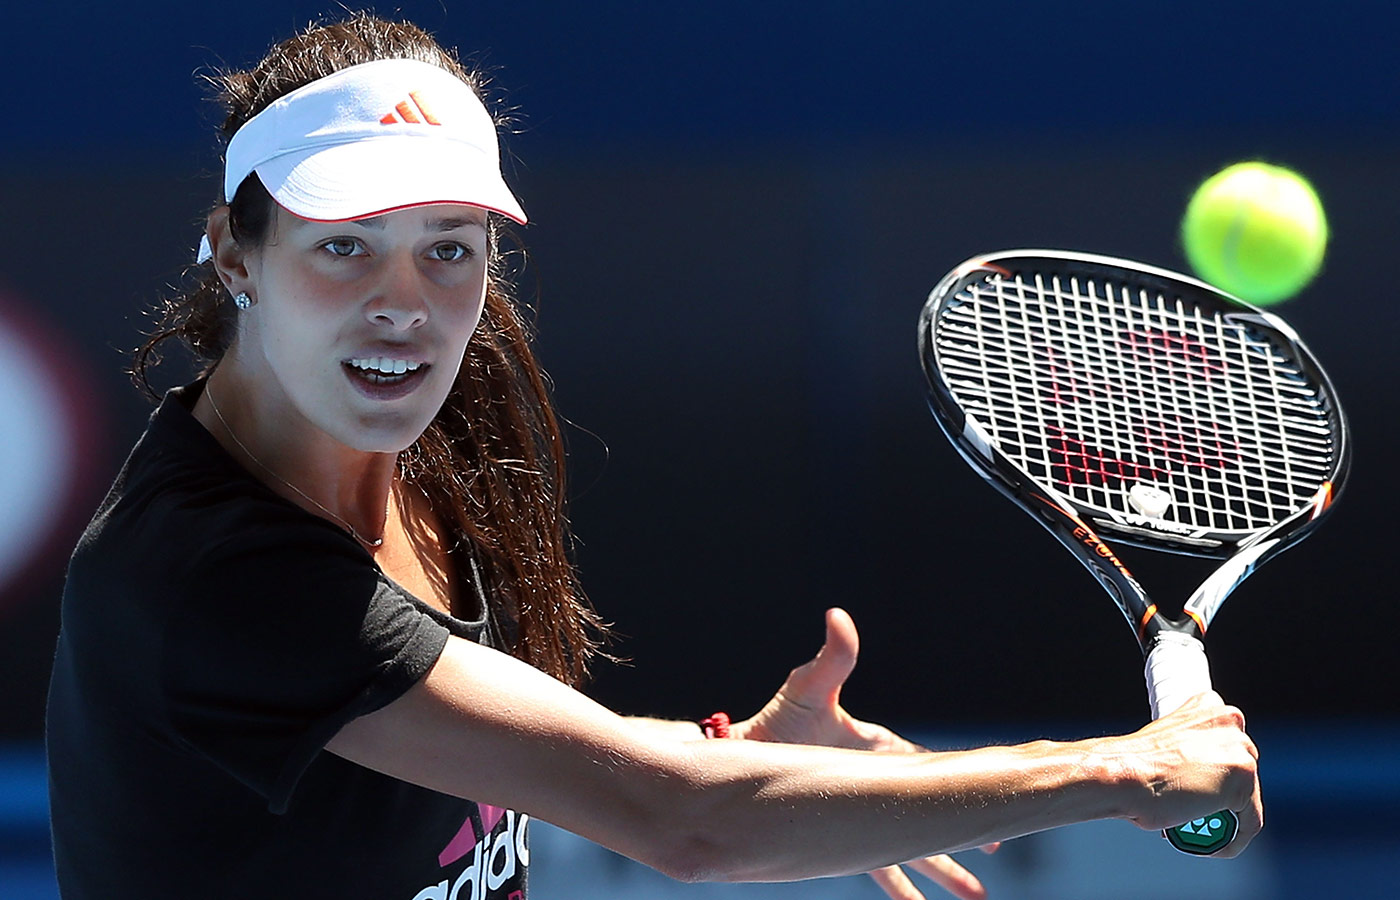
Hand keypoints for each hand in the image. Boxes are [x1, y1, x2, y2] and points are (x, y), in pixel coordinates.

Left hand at [730, 608, 997, 899]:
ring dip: (942, 870)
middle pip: (931, 814)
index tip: (998, 790)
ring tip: (975, 895)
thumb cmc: (777, 723)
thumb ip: (830, 660)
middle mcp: (877, 785)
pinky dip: (900, 887)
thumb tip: (838, 616)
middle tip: (996, 850)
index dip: (963, 780)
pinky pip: (878, 869)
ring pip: (912, 847)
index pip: (930, 766)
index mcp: (880, 751)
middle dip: (965, 834)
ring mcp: (861, 814)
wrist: (740, 759)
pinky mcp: (841, 837)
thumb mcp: (807, 691)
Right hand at [1105, 692, 1261, 856]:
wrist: (1124, 776)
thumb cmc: (1132, 765)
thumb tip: (1198, 776)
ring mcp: (1241, 751)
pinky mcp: (1245, 782)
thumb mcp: (1164, 740)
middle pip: (1240, 770)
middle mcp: (1231, 722)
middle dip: (1221, 794)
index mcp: (1209, 704)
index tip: (1194, 786)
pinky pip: (1249, 823)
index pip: (1227, 744)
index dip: (1212, 771)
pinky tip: (1209, 846)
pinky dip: (1232, 840)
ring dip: (1225, 817)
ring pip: (1246, 797)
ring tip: (1196, 829)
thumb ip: (1191, 748)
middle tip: (1192, 810)